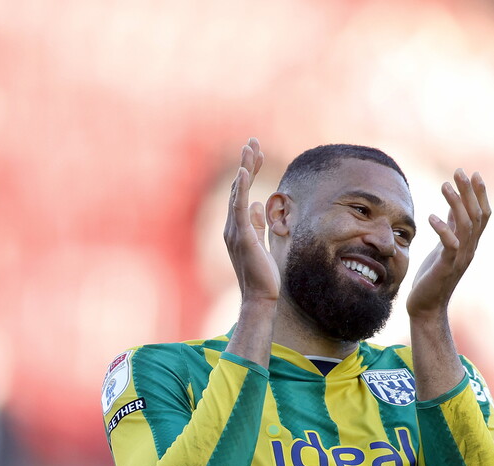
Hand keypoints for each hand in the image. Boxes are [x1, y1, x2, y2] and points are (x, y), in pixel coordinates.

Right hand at [223, 138, 279, 302]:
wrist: (259, 296)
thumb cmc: (262, 274)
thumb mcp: (260, 243)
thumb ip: (256, 224)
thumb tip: (257, 204)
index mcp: (237, 227)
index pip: (242, 193)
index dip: (249, 172)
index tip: (257, 155)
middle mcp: (231, 226)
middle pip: (237, 188)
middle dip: (246, 163)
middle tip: (253, 141)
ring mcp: (234, 231)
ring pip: (237, 193)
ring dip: (244, 169)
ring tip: (250, 148)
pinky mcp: (241, 236)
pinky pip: (238, 207)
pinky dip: (240, 188)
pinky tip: (244, 172)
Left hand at [406, 168, 490, 319]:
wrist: (426, 306)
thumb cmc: (433, 275)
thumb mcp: (443, 246)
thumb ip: (452, 226)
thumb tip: (455, 204)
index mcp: (470, 244)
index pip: (482, 215)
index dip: (480, 194)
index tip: (474, 173)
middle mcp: (469, 249)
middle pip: (476, 215)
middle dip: (470, 192)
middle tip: (460, 171)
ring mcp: (459, 258)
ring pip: (465, 226)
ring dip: (456, 203)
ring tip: (444, 185)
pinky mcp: (446, 267)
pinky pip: (449, 245)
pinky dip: (442, 229)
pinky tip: (431, 217)